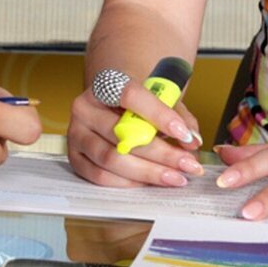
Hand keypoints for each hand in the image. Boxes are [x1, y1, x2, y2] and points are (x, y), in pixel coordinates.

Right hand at [66, 74, 203, 188]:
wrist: (111, 107)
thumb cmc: (137, 104)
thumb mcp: (160, 101)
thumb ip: (179, 117)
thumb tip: (192, 140)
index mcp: (105, 84)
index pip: (131, 96)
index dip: (159, 115)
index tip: (183, 133)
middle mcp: (84, 107)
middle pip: (122, 133)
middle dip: (162, 154)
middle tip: (188, 164)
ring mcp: (76, 133)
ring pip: (112, 159)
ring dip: (149, 172)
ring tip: (175, 177)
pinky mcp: (75, 157)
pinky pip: (100, 176)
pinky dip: (129, 183)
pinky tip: (150, 182)